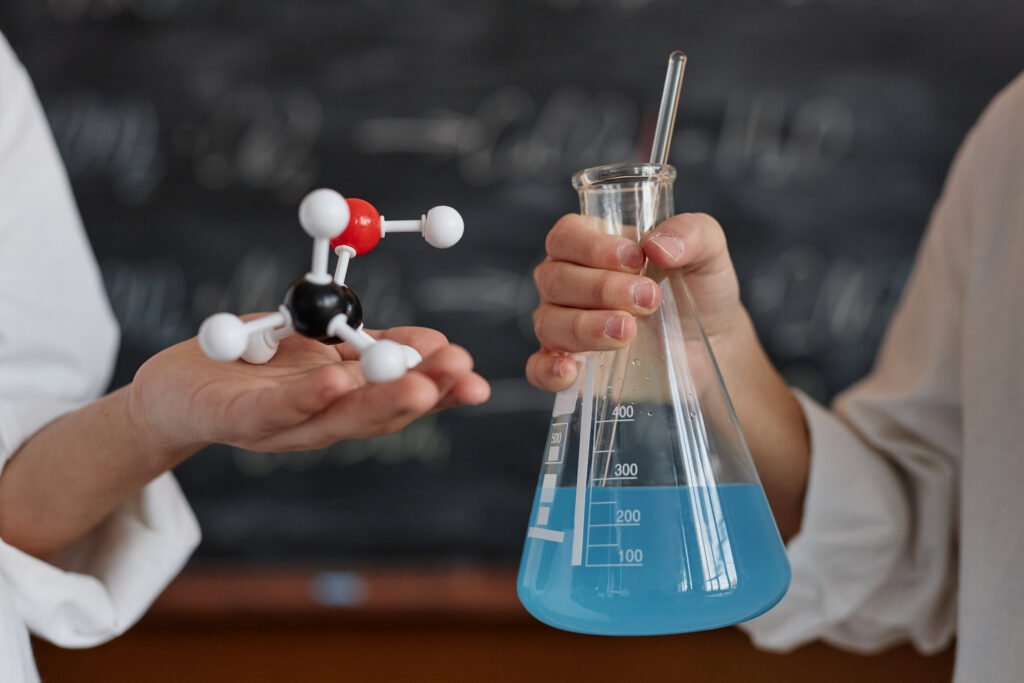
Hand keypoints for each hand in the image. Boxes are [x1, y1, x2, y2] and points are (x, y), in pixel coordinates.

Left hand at [131, 326, 489, 455]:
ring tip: (421, 387)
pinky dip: (308, 398)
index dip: (440, 388)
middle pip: (379, 413)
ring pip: (338, 419)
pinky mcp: (236, 421)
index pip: (399, 396)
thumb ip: (362, 345)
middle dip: (425, 394)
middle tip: (462, 376)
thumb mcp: (317, 348)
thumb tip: (425, 340)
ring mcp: (281, 428)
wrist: (175, 388)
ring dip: (381, 403)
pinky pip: (276, 410)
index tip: (473, 372)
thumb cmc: (252, 364)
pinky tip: (336, 383)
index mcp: (344, 401)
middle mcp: (320, 423)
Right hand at [526, 212, 743, 390]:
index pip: (566, 236)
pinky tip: (571, 372)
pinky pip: (539, 369)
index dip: (591, 247)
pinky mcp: (573, 368)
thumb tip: (657, 245)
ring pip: (548, 322)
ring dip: (584, 327)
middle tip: (648, 299)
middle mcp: (568, 283)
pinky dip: (548, 371)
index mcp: (590, 245)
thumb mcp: (708, 251)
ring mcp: (564, 326)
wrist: (713, 343)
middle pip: (555, 279)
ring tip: (628, 332)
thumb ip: (691, 233)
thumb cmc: (699, 289)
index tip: (635, 259)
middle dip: (600, 289)